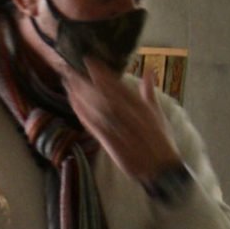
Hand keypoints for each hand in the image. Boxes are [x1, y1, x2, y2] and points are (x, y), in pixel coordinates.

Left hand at [58, 61, 181, 187]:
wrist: (161, 168)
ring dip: (80, 95)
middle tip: (70, 70)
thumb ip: (149, 91)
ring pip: (95, 107)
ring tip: (68, 83)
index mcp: (140, 105)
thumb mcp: (157, 113)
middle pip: (102, 94)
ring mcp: (118, 128)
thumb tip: (149, 70)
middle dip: (86, 82)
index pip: (117, 85)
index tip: (89, 61)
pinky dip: (83, 114)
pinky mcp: (109, 142)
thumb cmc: (161, 140)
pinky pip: (93, 125)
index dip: (102, 73)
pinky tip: (74, 104)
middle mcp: (129, 114)